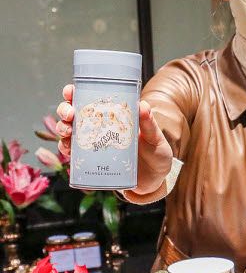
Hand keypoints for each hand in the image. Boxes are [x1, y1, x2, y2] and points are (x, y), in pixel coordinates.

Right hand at [57, 84, 172, 194]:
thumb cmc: (157, 156)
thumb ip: (150, 125)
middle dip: (65, 110)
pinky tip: (68, 150)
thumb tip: (142, 105)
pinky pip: (73, 154)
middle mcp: (100, 127)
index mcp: (114, 116)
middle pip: (74, 113)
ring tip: (68, 132)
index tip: (71, 91)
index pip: (91, 99)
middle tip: (70, 114)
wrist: (156, 181)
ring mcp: (95, 143)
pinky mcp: (92, 161)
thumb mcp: (156, 139)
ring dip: (62, 129)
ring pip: (69, 131)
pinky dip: (66, 150)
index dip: (75, 93)